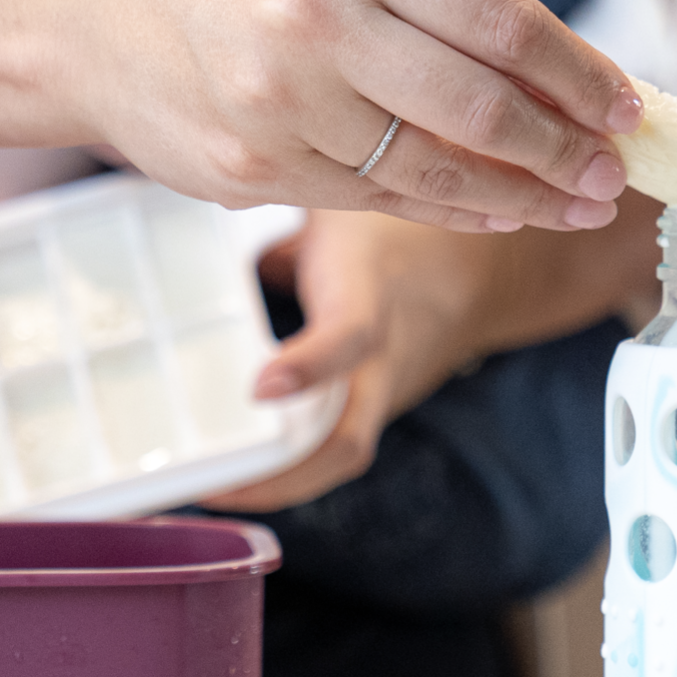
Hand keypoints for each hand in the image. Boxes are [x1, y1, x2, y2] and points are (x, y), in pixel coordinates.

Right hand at [69, 0, 642, 230]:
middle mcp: (316, 21)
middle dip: (565, 151)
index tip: (630, 109)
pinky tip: (492, 211)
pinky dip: (446, 209)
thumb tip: (560, 77)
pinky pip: (376, 200)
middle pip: (479, 107)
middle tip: (614, 175)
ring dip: (518, 196)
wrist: (88, 19)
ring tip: (570, 204)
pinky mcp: (252, 172)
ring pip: (432, 169)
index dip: (581, 75)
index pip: (502, 21)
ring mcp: (278, 105)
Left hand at [204, 194, 663, 513]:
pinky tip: (222, 477)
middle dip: (280, 471)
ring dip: (272, 485)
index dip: (311, 364)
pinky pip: (330, 452)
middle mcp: (385, 356)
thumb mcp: (338, 203)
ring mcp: (381, 391)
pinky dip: (280, 473)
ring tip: (198, 491)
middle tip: (203, 481)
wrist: (477, 266)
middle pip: (348, 436)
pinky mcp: (370, 407)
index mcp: (375, 294)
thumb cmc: (385, 230)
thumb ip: (279, 204)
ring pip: (338, 456)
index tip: (261, 386)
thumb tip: (214, 185)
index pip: (353, 335)